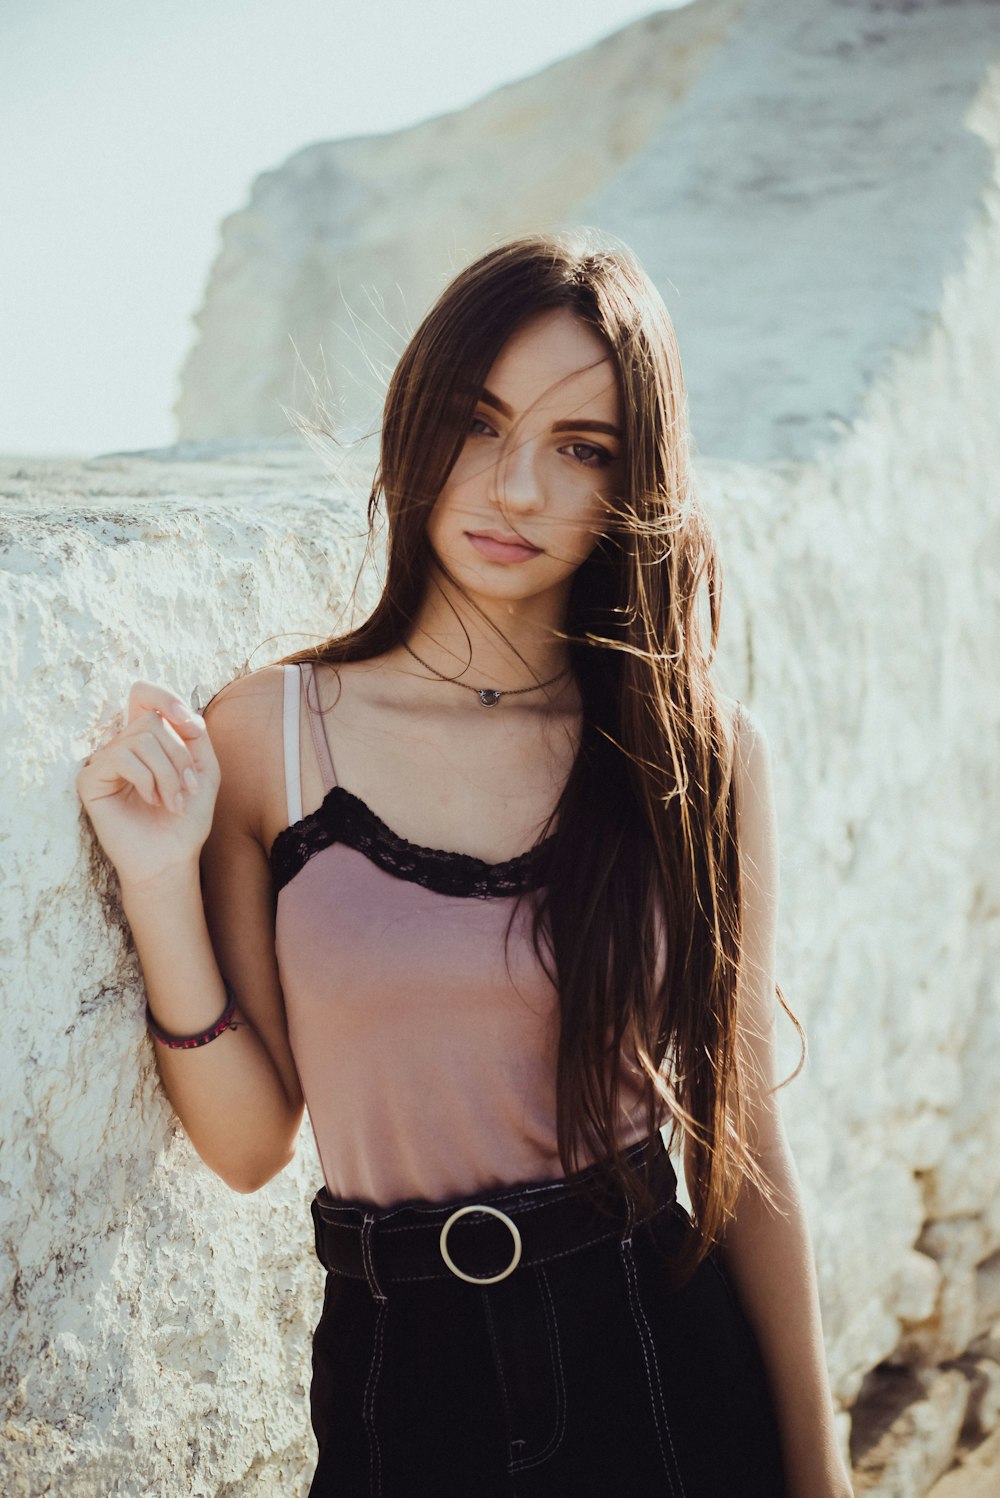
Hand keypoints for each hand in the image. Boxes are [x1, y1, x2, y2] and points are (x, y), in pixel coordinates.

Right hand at [76, 680, 220, 886]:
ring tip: (173, 802)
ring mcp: (105, 761)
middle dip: (179, 755)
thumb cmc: (187, 818)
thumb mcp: (205, 769)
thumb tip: (175, 711)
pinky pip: (120, 756)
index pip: (143, 695)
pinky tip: (150, 801)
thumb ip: (195, 733)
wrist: (172, 857)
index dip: (164, 697)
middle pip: (151, 720)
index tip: (188, 723)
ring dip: (167, 773)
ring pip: (140, 738)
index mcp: (149, 740)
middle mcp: (123, 745)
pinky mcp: (90, 780)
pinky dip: (146, 779)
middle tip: (187, 789)